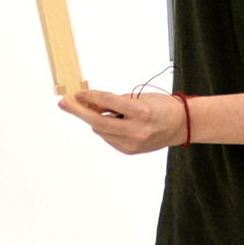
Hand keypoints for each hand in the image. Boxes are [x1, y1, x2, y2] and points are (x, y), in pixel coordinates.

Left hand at [59, 90, 187, 155]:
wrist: (180, 126)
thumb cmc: (161, 107)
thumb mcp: (140, 98)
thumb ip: (115, 102)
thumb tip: (91, 103)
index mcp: (142, 113)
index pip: (109, 103)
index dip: (91, 96)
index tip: (78, 93)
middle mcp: (136, 131)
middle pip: (98, 122)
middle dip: (79, 112)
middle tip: (64, 104)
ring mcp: (132, 144)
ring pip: (101, 130)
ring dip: (95, 119)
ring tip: (102, 111)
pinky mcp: (129, 151)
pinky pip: (108, 138)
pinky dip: (106, 129)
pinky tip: (115, 122)